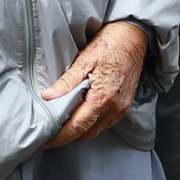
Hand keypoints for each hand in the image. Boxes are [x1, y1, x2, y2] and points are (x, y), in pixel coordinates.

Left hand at [41, 21, 147, 147]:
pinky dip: (92, 121)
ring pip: (97, 129)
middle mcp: (114, 108)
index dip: (61, 137)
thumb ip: (67, 82)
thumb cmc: (108, 46)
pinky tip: (82, 109)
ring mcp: (121, 109)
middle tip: (52, 127)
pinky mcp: (124, 106)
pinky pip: (105, 122)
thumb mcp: (84, 60)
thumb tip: (48, 96)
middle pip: (87, 133)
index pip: (78, 127)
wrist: (132, 38)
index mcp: (102, 98)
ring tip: (65, 117)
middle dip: (69, 134)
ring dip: (81, 128)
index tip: (47, 141)